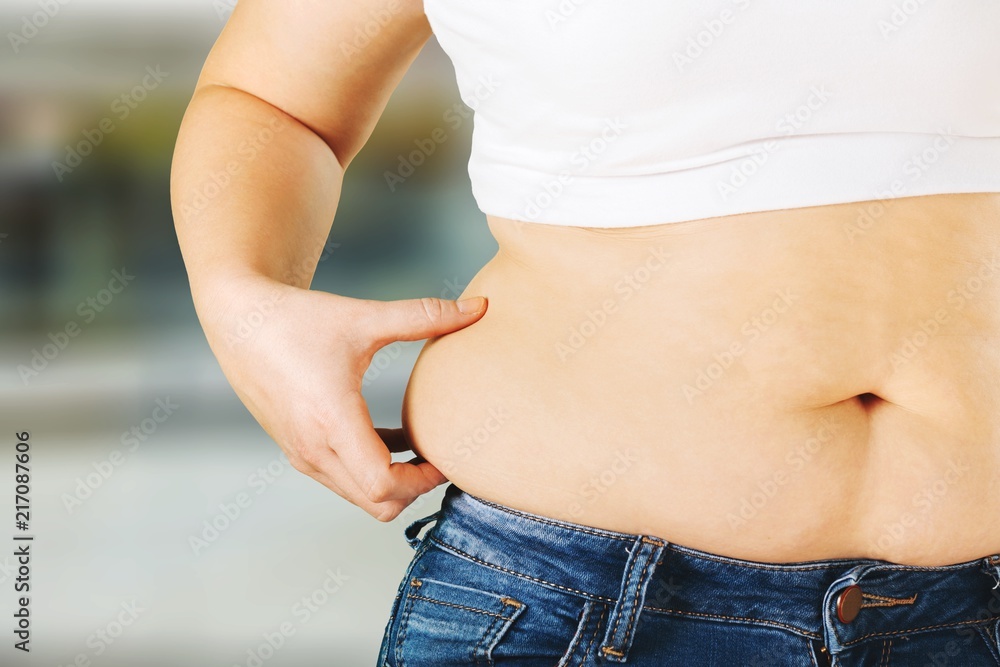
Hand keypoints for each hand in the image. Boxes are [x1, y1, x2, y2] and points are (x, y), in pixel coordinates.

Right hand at [197, 273, 487, 520]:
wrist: (238, 320)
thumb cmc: (298, 318)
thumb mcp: (364, 317)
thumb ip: (425, 316)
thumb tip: (481, 309)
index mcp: (331, 421)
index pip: (384, 485)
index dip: (423, 481)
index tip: (447, 457)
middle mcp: (312, 449)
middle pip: (377, 504)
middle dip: (414, 488)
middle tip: (442, 457)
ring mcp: (301, 455)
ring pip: (360, 498)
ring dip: (394, 481)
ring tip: (423, 450)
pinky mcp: (297, 451)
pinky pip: (344, 481)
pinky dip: (372, 471)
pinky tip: (395, 439)